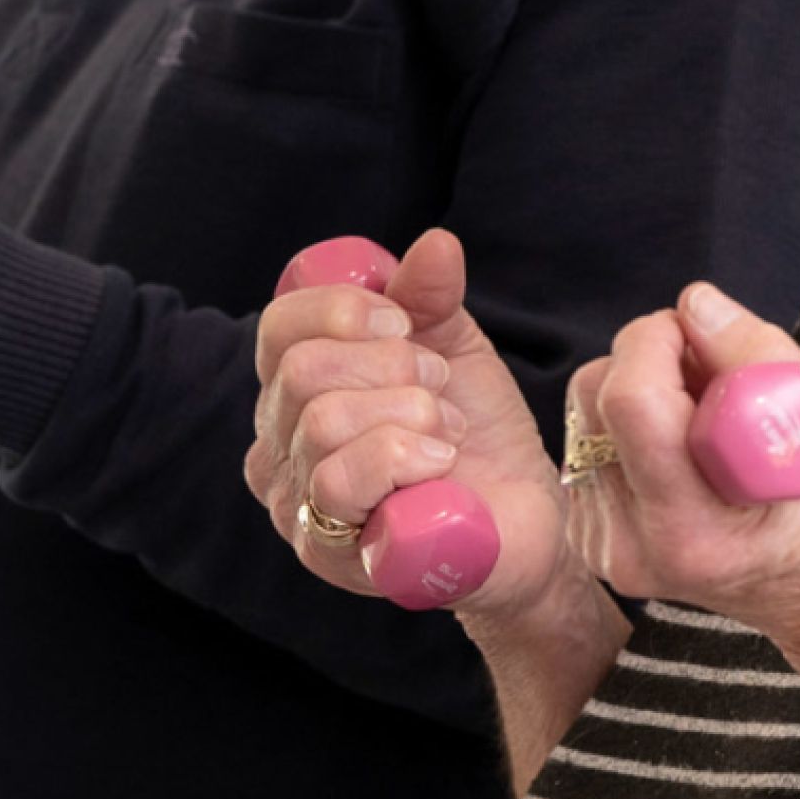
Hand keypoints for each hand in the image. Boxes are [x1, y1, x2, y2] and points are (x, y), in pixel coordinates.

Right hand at [246, 229, 576, 617]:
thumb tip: (436, 244)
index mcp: (293, 390)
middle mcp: (276, 448)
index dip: (345, 309)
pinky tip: (440, 468)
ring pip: (321, 422)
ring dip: (408, 414)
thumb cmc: (474, 436)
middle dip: (392, 366)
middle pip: (301, 370)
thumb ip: (429, 295)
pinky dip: (404, 458)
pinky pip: (340, 482)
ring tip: (446, 432)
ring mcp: (295, 506)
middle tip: (438, 390)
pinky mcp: (326, 554)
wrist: (523, 520)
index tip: (405, 326)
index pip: (279, 327)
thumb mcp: (453, 348)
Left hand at [569, 283, 799, 705]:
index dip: (662, 341)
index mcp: (695, 532)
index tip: (708, 332)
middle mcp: (636, 548)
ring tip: (713, 413)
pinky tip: (689, 443)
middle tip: (719, 372)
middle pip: (597, 398)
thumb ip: (765, 363)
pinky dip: (635, 419)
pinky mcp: (597, 537)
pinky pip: (592, 438)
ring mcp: (610, 549)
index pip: (632, 403)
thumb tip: (695, 303)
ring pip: (587, 411)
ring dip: (644, 385)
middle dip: (653, 357)